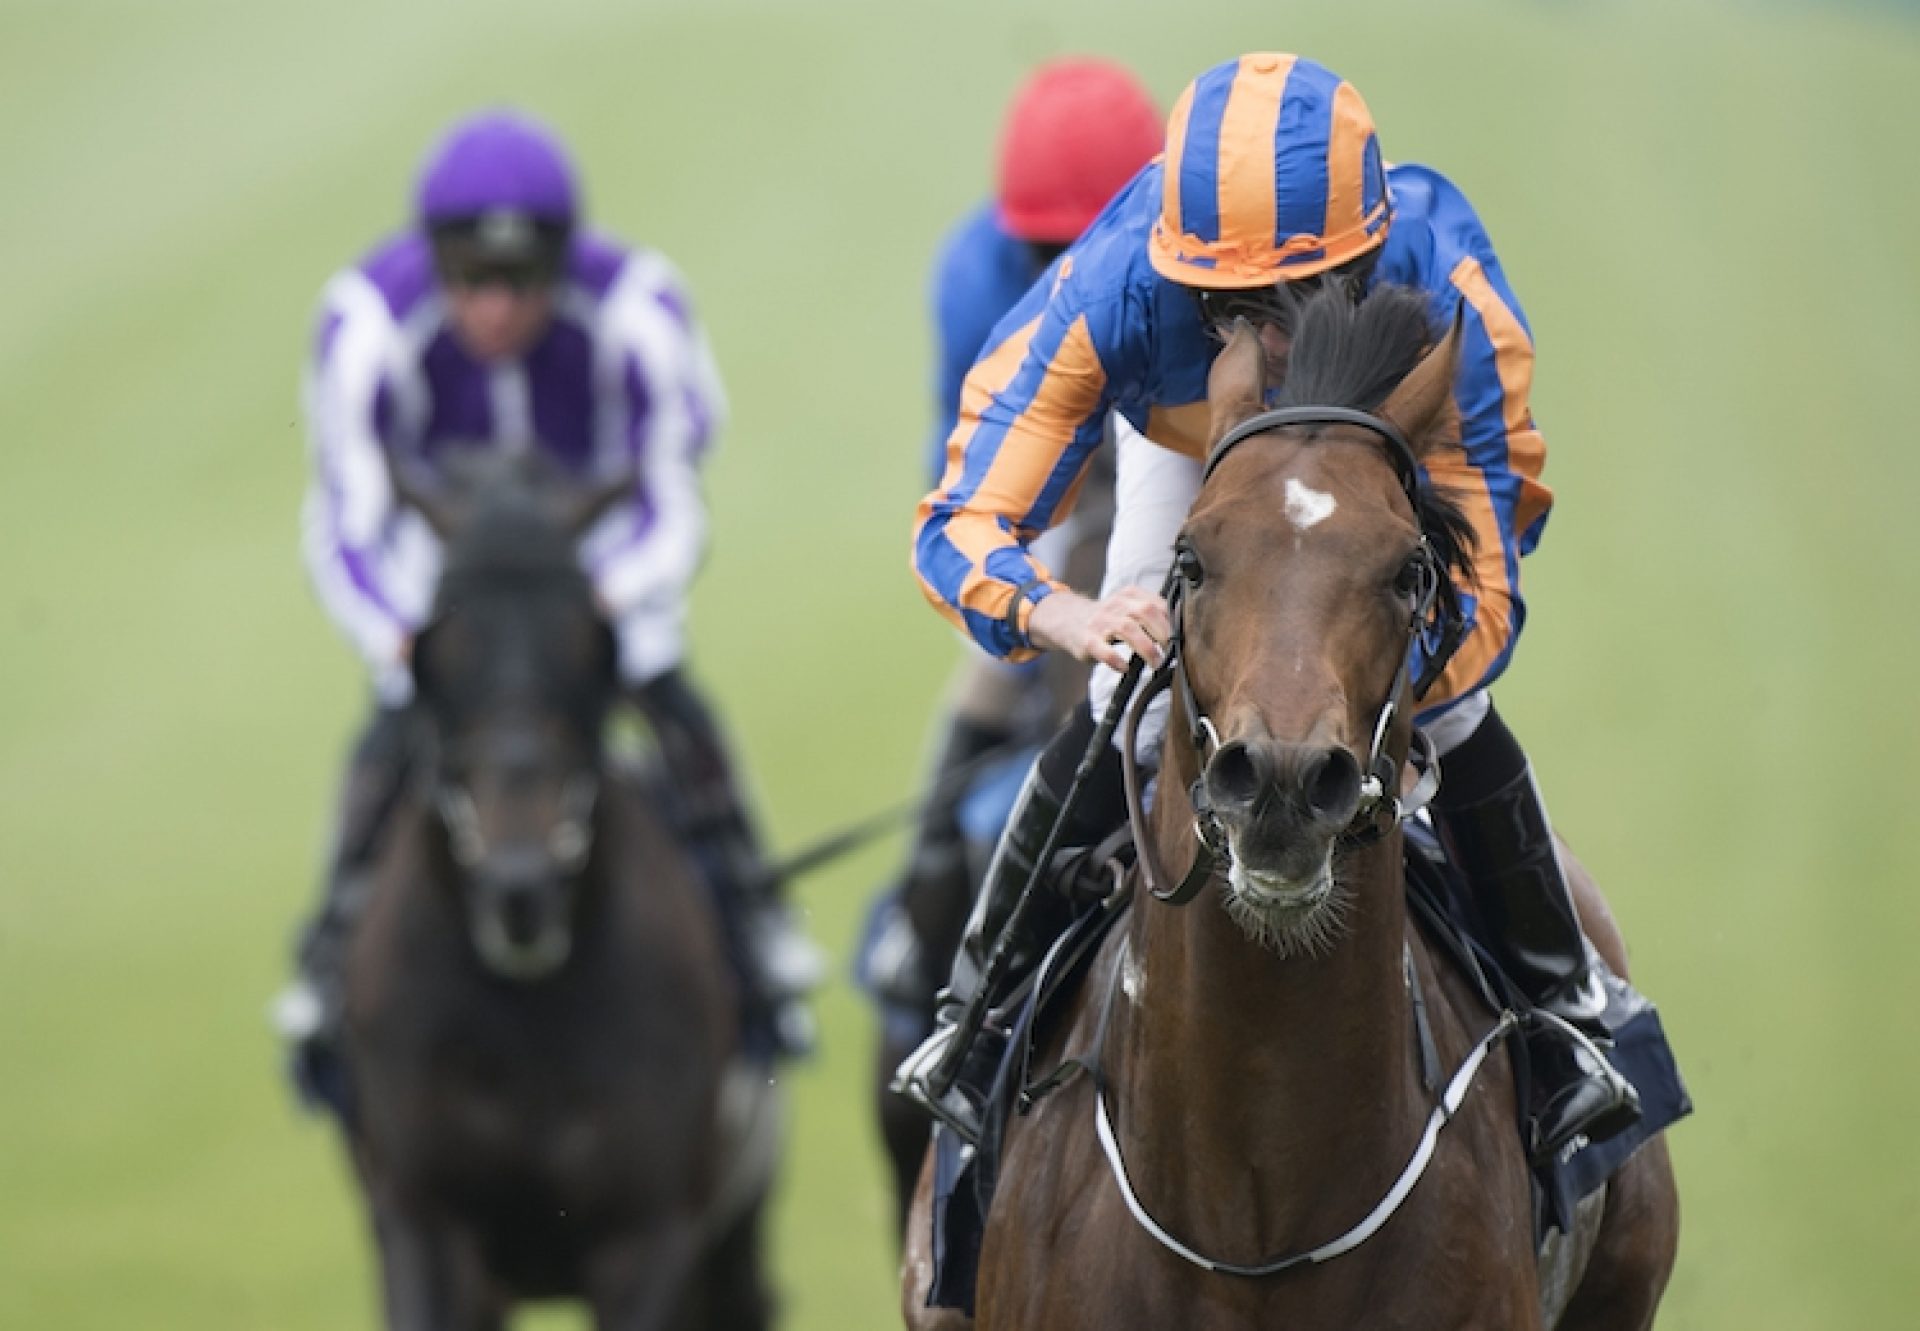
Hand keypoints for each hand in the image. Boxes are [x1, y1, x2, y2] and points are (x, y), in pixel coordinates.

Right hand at [1027, 586, 1170, 672]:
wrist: (1067, 619)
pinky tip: (1125, 668)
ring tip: (1156, 663)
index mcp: (1129, 595)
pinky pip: (1104, 650)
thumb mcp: (1127, 607)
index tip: (1179, 639)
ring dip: (1146, 648)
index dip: (1171, 622)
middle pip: (1145, 612)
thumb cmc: (1106, 619)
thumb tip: (1180, 630)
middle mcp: (1115, 605)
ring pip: (1127, 629)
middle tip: (1170, 651)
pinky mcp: (1087, 640)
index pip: (1157, 604)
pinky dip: (1117, 660)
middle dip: (1162, 633)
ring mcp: (1100, 622)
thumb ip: (1151, 614)